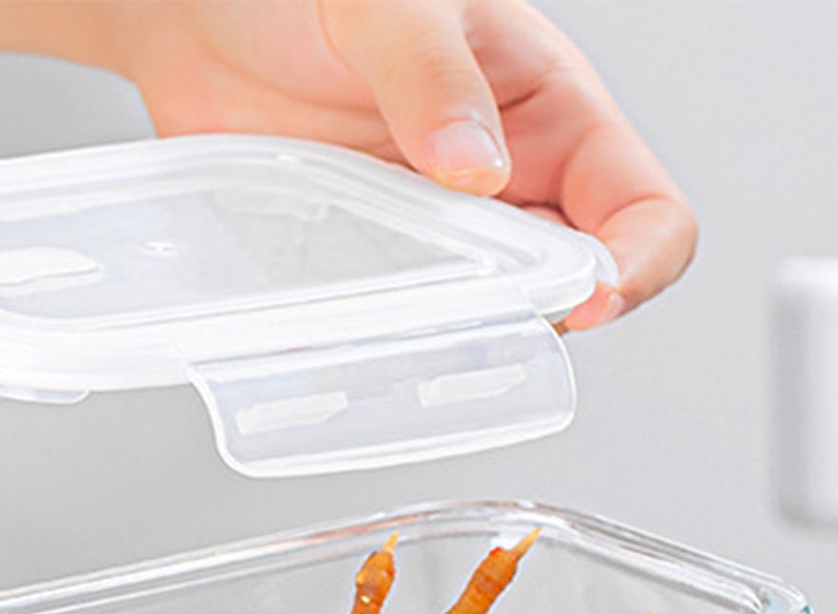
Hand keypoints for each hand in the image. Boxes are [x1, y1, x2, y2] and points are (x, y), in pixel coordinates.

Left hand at [105, 0, 695, 325]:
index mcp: (549, 116)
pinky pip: (394, 337)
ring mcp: (438, 242)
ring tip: (405, 333)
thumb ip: (431, 71)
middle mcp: (506, 191)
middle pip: (568, 293)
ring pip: (483, 329)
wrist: (195, 13)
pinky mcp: (371, 275)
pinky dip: (377, 355)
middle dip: (534, 322)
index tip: (587, 299)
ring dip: (453, 347)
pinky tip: (344, 343)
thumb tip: (478, 167)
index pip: (642, 210)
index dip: (636, 266)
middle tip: (476, 318)